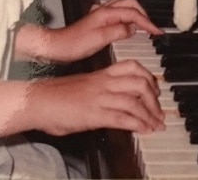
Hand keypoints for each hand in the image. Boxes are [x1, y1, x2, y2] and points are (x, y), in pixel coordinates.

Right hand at [28, 59, 165, 135]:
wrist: (38, 100)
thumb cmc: (57, 95)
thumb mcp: (84, 86)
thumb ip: (102, 90)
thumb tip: (115, 102)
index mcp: (102, 74)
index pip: (133, 67)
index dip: (149, 77)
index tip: (155, 89)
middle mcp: (104, 83)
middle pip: (140, 83)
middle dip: (155, 98)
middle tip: (159, 111)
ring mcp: (100, 98)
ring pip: (135, 101)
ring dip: (150, 114)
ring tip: (156, 124)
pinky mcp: (95, 114)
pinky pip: (123, 118)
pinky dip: (138, 124)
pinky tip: (145, 130)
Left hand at [50, 0, 163, 62]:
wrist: (57, 46)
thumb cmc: (74, 44)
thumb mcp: (100, 39)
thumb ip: (118, 31)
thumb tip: (132, 28)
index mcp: (107, 13)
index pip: (133, 14)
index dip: (148, 22)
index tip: (157, 31)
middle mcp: (104, 10)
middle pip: (131, 4)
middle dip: (144, 14)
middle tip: (152, 28)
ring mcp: (100, 14)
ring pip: (123, 6)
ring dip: (135, 13)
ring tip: (143, 25)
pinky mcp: (97, 20)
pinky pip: (116, 12)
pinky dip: (126, 16)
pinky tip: (125, 24)